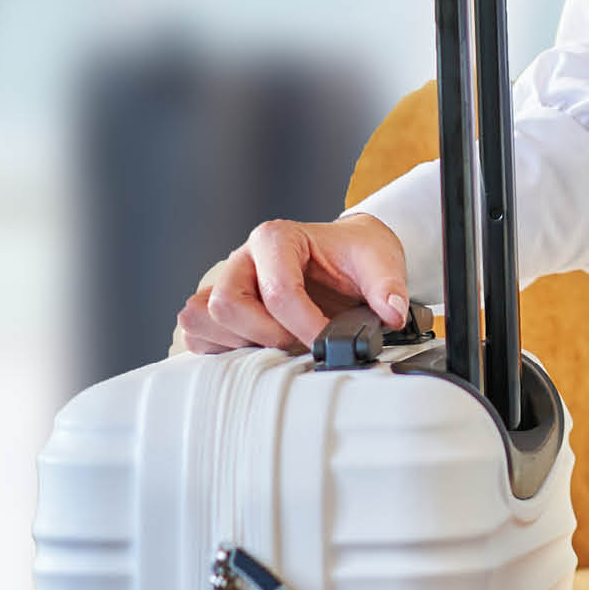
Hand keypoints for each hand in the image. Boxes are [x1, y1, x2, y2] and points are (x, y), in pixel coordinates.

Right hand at [176, 215, 411, 352]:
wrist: (344, 253)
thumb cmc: (353, 254)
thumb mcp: (379, 259)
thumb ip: (387, 286)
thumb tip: (391, 314)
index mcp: (276, 238)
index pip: (277, 290)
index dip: (305, 326)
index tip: (328, 343)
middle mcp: (243, 258)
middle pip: (227, 303)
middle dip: (266, 335)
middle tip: (299, 345)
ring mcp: (225, 282)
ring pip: (202, 317)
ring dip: (239, 343)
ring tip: (278, 347)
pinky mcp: (218, 308)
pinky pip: (197, 333)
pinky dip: (220, 350)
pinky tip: (256, 351)